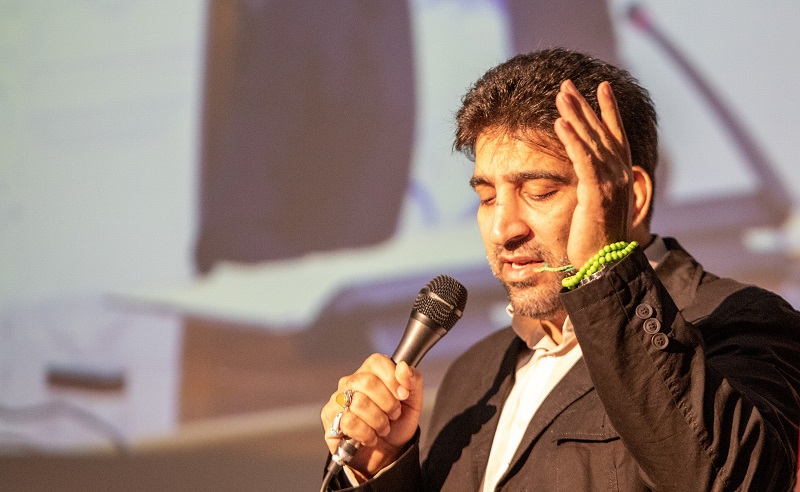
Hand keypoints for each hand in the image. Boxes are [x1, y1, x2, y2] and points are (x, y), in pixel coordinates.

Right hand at [321, 354, 422, 479]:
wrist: (387, 454)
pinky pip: (349, 421)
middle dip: (388, 403)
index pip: (377, 361)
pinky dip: (366, 433)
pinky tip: (370, 437)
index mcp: (371, 372)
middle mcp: (351, 381)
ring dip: (378, 421)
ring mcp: (338, 398)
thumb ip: (413, 381)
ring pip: (359, 403)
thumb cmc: (398, 423)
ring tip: (383, 428)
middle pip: (367, 381)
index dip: (392, 379)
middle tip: (394, 415)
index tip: (403, 395)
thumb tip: (403, 367)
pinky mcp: (329, 417)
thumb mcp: (413, 402)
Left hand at [554, 80, 634, 268]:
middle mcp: (619, 174)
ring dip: (575, 115)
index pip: (615, 134)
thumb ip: (596, 184)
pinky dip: (572, 140)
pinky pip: (582, 160)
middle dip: (584, 105)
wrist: (604, 264)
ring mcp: (610, 182)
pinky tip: (560, 123)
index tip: (601, 86)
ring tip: (561, 94)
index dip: (609, 110)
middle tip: (567, 84)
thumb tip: (590, 173)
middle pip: (600, 131)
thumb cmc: (597, 239)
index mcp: (620, 175)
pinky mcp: (597, 193)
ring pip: (591, 141)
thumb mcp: (598, 205)